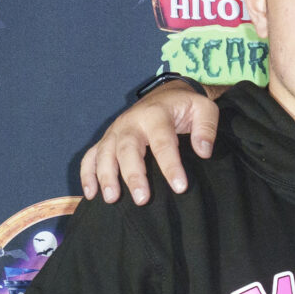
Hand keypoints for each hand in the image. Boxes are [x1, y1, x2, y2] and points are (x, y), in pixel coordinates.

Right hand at [79, 80, 220, 203]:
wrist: (166, 94)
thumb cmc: (185, 106)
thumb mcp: (204, 109)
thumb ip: (206, 128)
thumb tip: (203, 152)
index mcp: (156, 115)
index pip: (163, 142)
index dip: (170, 165)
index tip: (180, 187)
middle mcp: (131, 122)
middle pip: (127, 149)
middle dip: (133, 175)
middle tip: (142, 199)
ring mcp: (116, 131)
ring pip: (105, 153)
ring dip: (106, 176)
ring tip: (112, 199)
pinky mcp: (107, 139)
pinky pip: (91, 156)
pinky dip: (87, 174)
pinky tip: (90, 194)